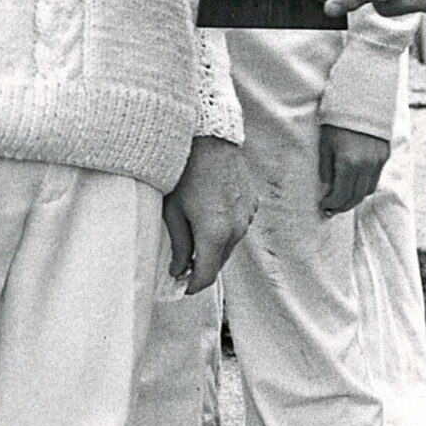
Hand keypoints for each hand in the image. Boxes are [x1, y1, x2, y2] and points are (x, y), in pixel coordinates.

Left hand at [163, 135, 257, 293]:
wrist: (209, 137)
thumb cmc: (184, 172)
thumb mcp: (173, 211)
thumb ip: (178, 245)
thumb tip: (177, 271)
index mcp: (215, 234)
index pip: (206, 275)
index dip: (192, 286)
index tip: (180, 287)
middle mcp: (236, 229)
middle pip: (219, 262)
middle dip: (201, 267)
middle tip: (181, 266)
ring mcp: (247, 216)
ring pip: (230, 245)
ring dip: (213, 248)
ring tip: (193, 238)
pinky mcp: (252, 203)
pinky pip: (238, 226)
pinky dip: (224, 230)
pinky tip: (208, 216)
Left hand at [317, 124, 390, 213]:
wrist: (361, 100)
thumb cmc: (336, 121)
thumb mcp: (324, 144)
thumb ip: (326, 168)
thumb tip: (328, 187)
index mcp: (349, 163)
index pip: (341, 194)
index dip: (332, 204)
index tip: (323, 206)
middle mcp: (367, 165)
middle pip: (357, 197)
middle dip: (343, 206)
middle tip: (331, 210)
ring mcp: (378, 161)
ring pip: (368, 190)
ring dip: (355, 198)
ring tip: (342, 200)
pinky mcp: (385, 155)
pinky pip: (375, 178)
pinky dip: (364, 186)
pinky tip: (354, 185)